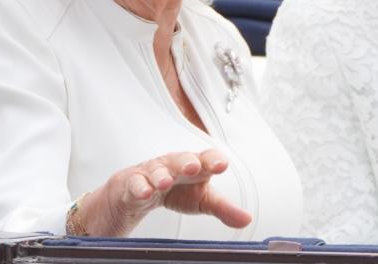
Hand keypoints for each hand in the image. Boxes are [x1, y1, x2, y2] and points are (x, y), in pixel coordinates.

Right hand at [79, 149, 251, 236]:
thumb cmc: (176, 191)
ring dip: (161, 175)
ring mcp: (151, 173)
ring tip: (165, 182)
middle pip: (180, 159)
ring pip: (156, 170)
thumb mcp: (201, 200)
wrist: (137, 194)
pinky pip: (134, 183)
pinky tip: (144, 192)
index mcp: (194, 167)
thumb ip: (223, 208)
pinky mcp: (131, 184)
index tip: (221, 164)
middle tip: (194, 166)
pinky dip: (139, 187)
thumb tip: (247, 219)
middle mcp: (173, 165)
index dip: (213, 160)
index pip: (205, 158)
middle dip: (187, 161)